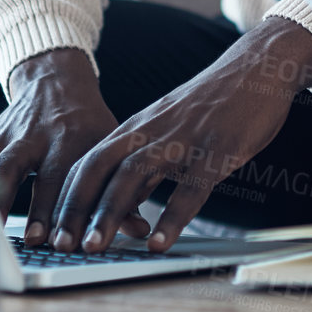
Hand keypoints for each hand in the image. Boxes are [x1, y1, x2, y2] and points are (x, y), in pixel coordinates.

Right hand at [0, 48, 142, 245]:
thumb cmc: (86, 122)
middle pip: (26, 169)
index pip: (66, 177)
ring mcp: (9, 135)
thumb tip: (140, 229)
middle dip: (30, 207)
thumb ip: (122, 187)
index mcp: (72, 136)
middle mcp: (38, 135)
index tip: (62, 242)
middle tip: (32, 241)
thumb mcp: (110, 143)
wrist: (54, 79)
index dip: (64, 211)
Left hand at [53, 18, 311, 252]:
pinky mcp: (218, 149)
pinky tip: (160, 242)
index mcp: (138, 126)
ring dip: (111, 211)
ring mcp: (185, 138)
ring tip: (97, 246)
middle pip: (101, 166)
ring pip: (135, 173)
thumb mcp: (169, 125)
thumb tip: (121, 203)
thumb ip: (145, 161)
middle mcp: (153, 130)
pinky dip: (172, 217)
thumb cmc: (214, 101)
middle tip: (62, 243)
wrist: (258, 66)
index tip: (53, 228)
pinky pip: (191, 187)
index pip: (89, 161)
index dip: (67, 195)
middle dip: (77, 207)